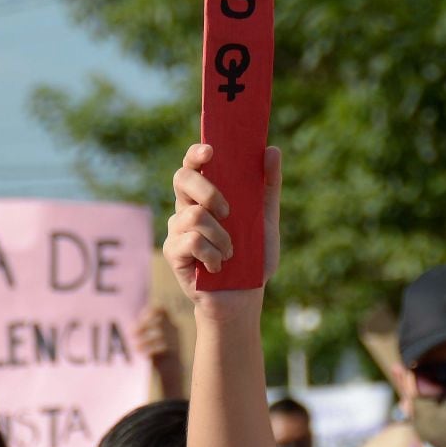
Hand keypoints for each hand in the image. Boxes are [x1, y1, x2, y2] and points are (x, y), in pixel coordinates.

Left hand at [133, 307, 175, 360]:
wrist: (171, 371)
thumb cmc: (157, 353)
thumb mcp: (152, 339)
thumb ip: (145, 331)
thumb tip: (131, 328)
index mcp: (169, 324)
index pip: (161, 310)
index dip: (149, 312)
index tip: (138, 320)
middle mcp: (174, 330)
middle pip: (159, 321)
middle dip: (143, 326)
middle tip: (131, 333)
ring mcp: (175, 341)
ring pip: (159, 336)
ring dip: (145, 341)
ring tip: (135, 347)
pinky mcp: (174, 352)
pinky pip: (160, 349)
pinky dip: (149, 351)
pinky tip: (142, 355)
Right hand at [163, 143, 281, 302]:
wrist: (244, 297)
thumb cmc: (253, 257)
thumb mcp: (267, 219)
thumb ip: (269, 185)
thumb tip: (272, 150)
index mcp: (206, 196)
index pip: (193, 165)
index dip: (196, 154)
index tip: (210, 151)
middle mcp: (187, 207)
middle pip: (182, 179)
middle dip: (207, 190)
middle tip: (228, 212)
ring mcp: (177, 229)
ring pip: (194, 215)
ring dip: (221, 235)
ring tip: (231, 253)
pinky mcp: (173, 252)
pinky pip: (191, 241)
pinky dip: (213, 254)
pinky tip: (219, 266)